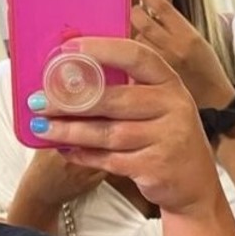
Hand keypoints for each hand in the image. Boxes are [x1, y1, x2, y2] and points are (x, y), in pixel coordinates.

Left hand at [30, 38, 219, 215]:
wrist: (195, 185)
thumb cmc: (167, 138)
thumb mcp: (159, 107)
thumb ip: (127, 91)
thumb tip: (72, 80)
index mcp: (170, 83)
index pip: (136, 56)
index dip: (101, 50)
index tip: (68, 50)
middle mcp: (173, 107)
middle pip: (114, 99)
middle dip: (71, 101)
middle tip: (39, 101)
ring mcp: (167, 138)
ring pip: (108, 133)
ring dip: (70, 131)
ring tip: (42, 128)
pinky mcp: (155, 167)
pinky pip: (110, 159)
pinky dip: (84, 155)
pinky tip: (66, 150)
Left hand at [131, 0, 234, 110]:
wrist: (214, 101)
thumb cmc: (206, 71)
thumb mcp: (198, 42)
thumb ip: (176, 27)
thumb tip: (153, 12)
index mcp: (189, 36)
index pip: (164, 8)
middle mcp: (175, 48)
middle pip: (144, 22)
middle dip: (135, 13)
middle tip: (134, 12)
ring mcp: (162, 64)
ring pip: (136, 40)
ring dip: (132, 35)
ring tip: (135, 35)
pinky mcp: (153, 78)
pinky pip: (136, 60)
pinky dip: (132, 54)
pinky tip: (133, 54)